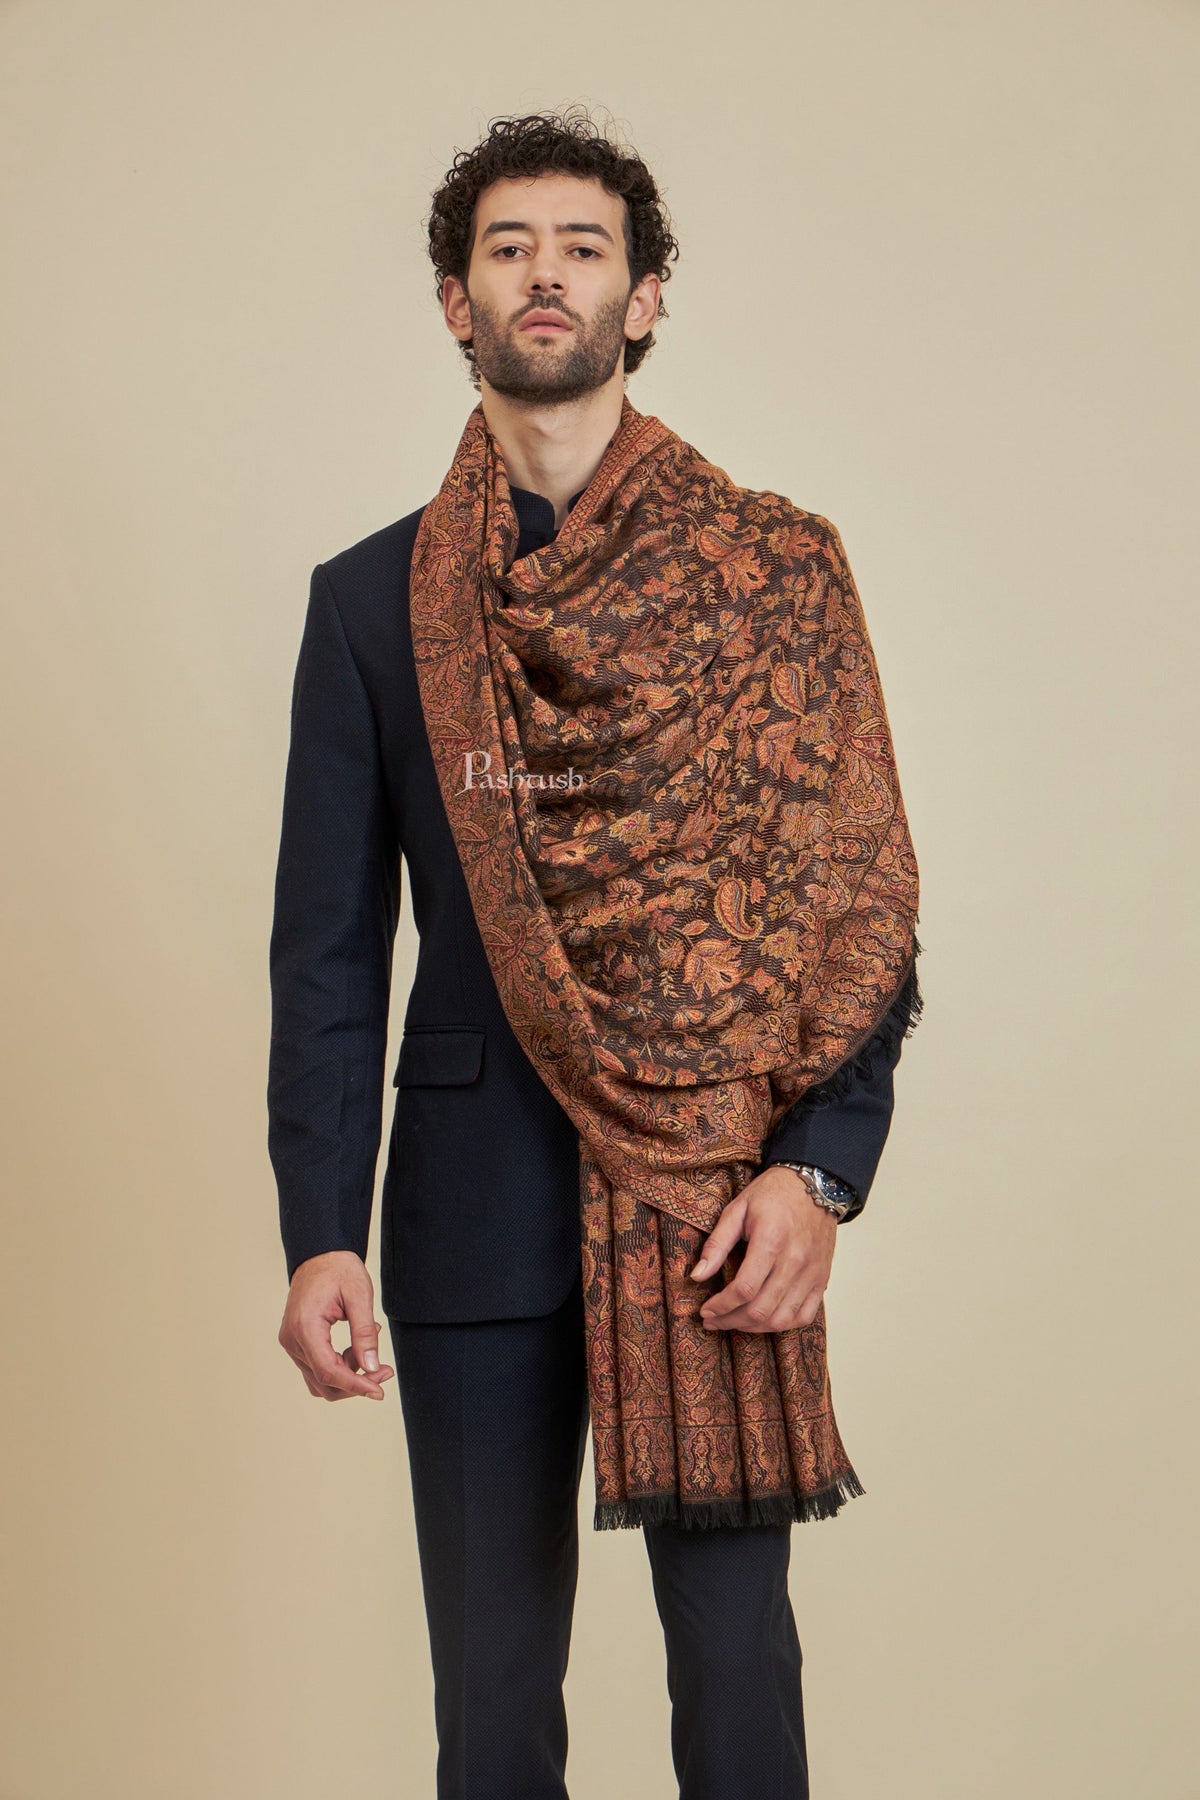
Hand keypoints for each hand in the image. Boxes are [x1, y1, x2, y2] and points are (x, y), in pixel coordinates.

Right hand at [278, 1251, 395, 1400]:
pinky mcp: (296, 1343)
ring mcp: (291, 1343)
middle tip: (385, 1372)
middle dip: (356, 1383)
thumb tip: (371, 1367)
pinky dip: (339, 1366)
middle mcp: (292, 1339)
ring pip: (319, 1379)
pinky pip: (317, 1367)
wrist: (320, 1255)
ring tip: (370, 1352)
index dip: (355, 1385)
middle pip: (323, 1382)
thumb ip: (365, 1334)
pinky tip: (357, 1348)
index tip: (379, 1391)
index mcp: (305, 1326)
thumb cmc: (339, 1270)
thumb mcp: (360, 1296)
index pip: (328, 1371)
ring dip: (348, 1376)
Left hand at [687, 1166, 838, 1333]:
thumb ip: (717, 1244)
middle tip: (713, 1320)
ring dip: (753, 1328)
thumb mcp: (737, 1209)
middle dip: (731, 1321)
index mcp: (771, 1240)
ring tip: (734, 1321)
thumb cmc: (773, 1194)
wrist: (814, 1184)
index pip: (744, 1288)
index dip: (721, 1306)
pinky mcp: (822, 1279)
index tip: (705, 1310)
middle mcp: (795, 1261)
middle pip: (761, 1310)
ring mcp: (812, 1273)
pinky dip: (782, 1325)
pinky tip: (763, 1320)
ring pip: (782, 1319)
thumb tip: (696, 1276)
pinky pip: (804, 1316)